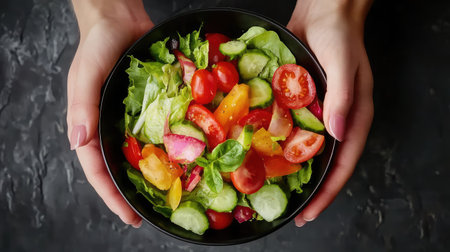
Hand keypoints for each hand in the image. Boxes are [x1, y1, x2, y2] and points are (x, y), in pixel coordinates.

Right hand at [67, 0, 152, 227]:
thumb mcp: (84, 74)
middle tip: (151, 215)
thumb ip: (81, 107)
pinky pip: (162, 130)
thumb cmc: (97, 46)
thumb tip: (78, 143)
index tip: (128, 216)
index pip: (97, 170)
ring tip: (172, 196)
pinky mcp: (153, 108)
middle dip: (134, 193)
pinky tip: (188, 158)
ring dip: (155, 175)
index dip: (111, 195)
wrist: (121, 21)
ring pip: (143, 154)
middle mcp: (113, 128)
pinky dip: (172, 146)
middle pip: (121, 168)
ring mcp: (134, 120)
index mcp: (92, 126)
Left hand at [287, 0, 373, 225]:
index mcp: (354, 117)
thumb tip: (336, 135)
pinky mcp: (297, 102)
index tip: (310, 213)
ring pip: (304, 149)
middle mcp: (334, 120)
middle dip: (310, 190)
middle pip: (324, 163)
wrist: (323, 12)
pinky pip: (289, 127)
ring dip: (291, 171)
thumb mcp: (343, 66)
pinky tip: (260, 153)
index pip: (343, 164)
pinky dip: (277, 142)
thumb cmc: (340, 35)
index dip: (328, 192)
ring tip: (273, 191)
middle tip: (293, 212)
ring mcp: (315, 112)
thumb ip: (341, 99)